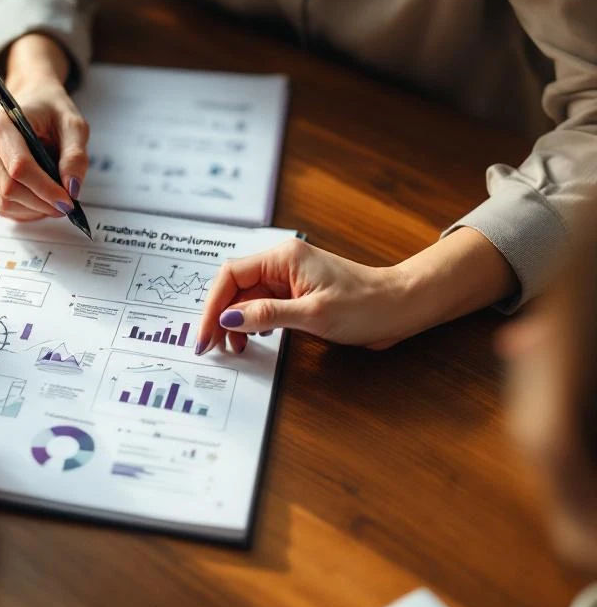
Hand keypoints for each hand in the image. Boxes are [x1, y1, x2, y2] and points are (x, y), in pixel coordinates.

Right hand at [0, 34, 88, 220]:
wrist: (31, 102)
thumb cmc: (51, 112)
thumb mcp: (73, 125)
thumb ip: (75, 155)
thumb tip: (72, 189)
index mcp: (1, 124)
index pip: (19, 167)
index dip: (45, 189)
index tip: (68, 201)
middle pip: (8, 189)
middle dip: (41, 204)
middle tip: (66, 207)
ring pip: (2, 202)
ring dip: (32, 211)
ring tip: (54, 203)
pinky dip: (20, 212)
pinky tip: (38, 203)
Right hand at [196, 240, 409, 353]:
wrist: (401, 307)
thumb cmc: (365, 305)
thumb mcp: (312, 314)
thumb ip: (267, 315)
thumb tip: (229, 318)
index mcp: (282, 257)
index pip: (231, 276)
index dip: (212, 306)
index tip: (205, 335)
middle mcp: (281, 263)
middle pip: (234, 287)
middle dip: (219, 316)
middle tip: (211, 347)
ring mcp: (289, 279)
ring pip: (246, 298)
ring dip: (234, 322)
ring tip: (233, 348)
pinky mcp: (297, 294)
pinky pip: (263, 306)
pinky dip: (252, 323)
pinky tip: (251, 339)